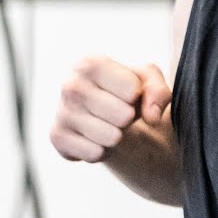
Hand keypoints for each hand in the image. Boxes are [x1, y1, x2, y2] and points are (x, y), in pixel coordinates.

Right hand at [49, 56, 170, 162]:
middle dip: (129, 118)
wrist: (104, 114)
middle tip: (120, 113)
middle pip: (123, 116)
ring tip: (109, 124)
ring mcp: (61, 111)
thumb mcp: (149, 82)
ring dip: (117, 136)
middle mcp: (70, 84)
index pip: (132, 90)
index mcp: (91, 63)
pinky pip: (95, 153)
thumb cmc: (126, 91)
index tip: (129, 94)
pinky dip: (103, 151)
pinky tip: (96, 137)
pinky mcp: (57, 137)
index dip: (138, 97)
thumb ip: (159, 91)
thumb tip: (152, 116)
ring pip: (110, 137)